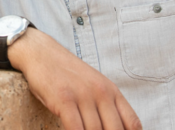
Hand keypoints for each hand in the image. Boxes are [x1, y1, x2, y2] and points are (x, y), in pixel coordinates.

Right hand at [9, 28, 141, 129]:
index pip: (132, 123)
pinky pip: (75, 128)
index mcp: (111, 90)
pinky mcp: (64, 99)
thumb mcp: (93, 85)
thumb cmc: (66, 74)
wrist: (42, 53)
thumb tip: (113, 127)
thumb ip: (106, 105)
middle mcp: (101, 92)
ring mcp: (82, 95)